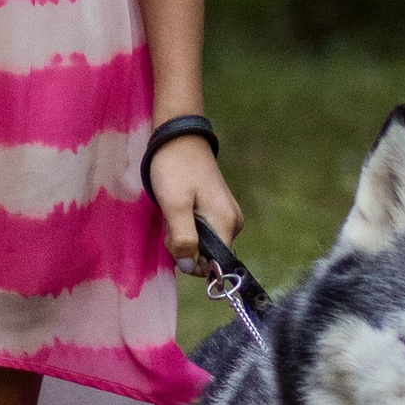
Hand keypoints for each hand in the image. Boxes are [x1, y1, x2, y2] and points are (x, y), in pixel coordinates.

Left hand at [146, 130, 241, 276]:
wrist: (179, 137)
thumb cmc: (175, 169)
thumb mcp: (175, 205)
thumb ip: (183, 239)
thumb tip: (189, 266)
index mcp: (227, 224)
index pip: (211, 265)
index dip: (188, 258)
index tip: (174, 237)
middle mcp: (233, 223)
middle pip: (205, 254)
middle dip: (182, 244)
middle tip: (171, 218)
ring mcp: (227, 216)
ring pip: (201, 243)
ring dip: (182, 234)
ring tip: (174, 209)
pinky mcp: (218, 209)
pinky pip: (201, 230)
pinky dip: (186, 224)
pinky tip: (178, 207)